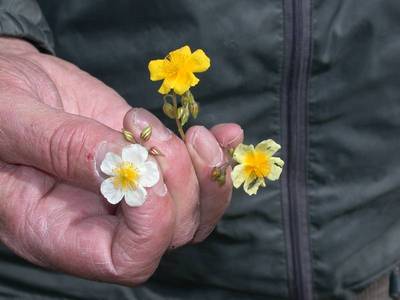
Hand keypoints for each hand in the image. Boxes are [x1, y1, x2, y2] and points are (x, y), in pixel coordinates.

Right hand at [0, 38, 242, 284]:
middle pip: (173, 233)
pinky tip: (228, 133)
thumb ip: (61, 146)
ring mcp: (132, 191)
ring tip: (191, 132)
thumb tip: (120, 162)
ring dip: (208, 172)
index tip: (140, 168)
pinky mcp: (148, 161)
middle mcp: (102, 219)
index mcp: (59, 228)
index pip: (128, 259)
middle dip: (181, 182)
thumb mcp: (11, 121)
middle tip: (147, 131)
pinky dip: (220, 156)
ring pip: (196, 211)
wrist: (11, 84)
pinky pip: (198, 175)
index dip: (152, 222)